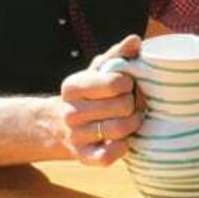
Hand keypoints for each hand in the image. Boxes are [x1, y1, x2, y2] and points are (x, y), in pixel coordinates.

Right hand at [58, 34, 143, 165]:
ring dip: (133, 124)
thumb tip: (135, 40)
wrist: (63, 126)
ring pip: (120, 130)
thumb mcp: (100, 70)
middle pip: (122, 107)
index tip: (127, 84)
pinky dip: (122, 148)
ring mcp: (75, 135)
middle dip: (134, 104)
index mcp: (73, 86)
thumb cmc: (91, 92)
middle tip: (132, 103)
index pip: (114, 83)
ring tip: (131, 118)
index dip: (129, 83)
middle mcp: (70, 111)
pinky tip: (123, 139)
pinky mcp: (83, 157)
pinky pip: (109, 156)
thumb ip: (118, 54)